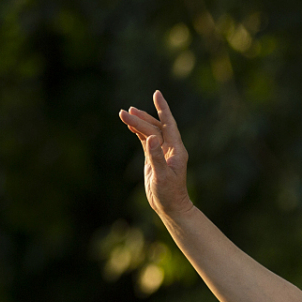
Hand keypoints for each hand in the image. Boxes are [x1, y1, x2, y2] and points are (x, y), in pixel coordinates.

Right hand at [117, 90, 192, 219]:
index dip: (163, 109)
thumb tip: (151, 138)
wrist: (170, 207)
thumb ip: (156, 157)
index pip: (169, 124)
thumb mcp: (162, 176)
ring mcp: (162, 152)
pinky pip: (146, 140)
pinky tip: (130, 126)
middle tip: (125, 112)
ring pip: (150, 132)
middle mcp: (170, 148)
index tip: (156, 94)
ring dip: (138, 123)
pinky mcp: (154, 158)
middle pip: (155, 127)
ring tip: (124, 114)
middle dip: (141, 119)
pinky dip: (138, 132)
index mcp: (176, 150)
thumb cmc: (169, 194)